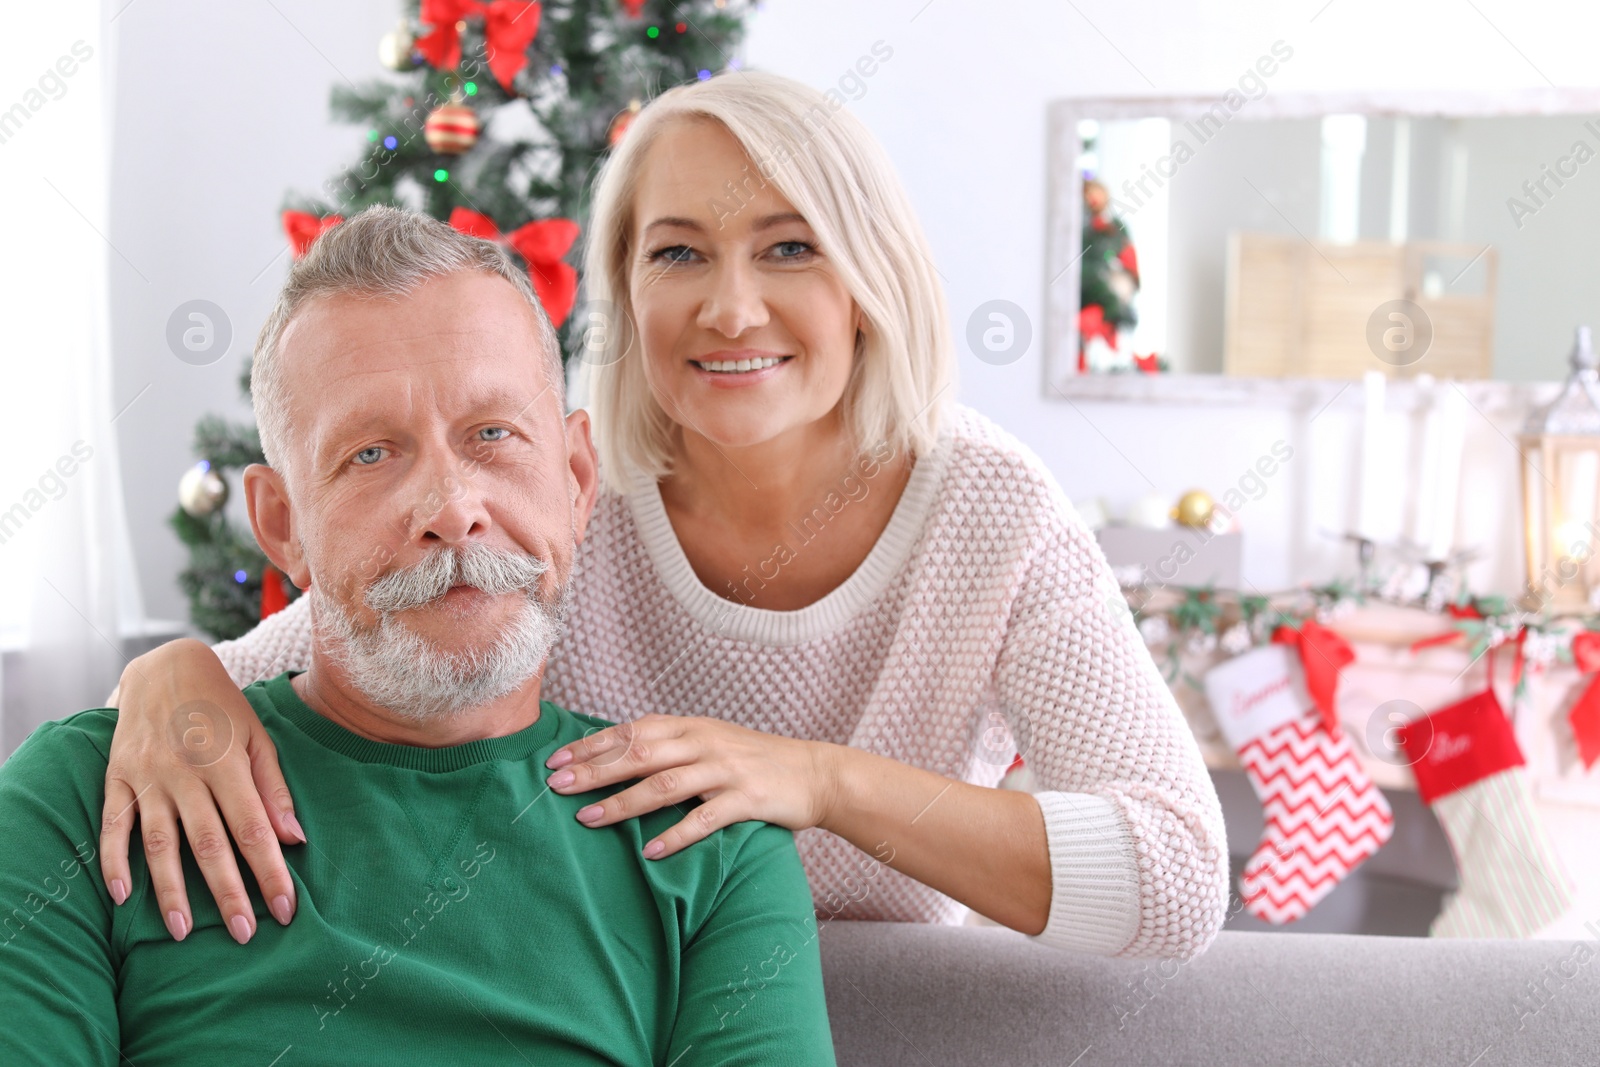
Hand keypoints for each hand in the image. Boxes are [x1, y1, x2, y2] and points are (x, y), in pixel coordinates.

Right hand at [101, 639, 302, 943]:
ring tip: (184, 931)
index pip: (253, 830)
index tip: (284, 910)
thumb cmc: (221, 708)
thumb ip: (273, 789)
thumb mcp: (257, 737)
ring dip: (171, 890)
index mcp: (226, 764)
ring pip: (160, 843)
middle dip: (229, 893)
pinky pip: (113, 825)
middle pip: (209, 844)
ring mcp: (147, 777)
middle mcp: (185, 773)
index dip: (269, 872)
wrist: (164, 666)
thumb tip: (294, 839)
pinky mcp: (117, 777)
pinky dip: (115, 861)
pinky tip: (123, 895)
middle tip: (244, 934)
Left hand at [543, 714, 839, 858]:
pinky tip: (648, 851)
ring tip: (589, 820)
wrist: (815, 773)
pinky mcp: (747, 799)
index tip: (555, 761)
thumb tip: (614, 757)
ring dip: (624, 802)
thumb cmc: (754, 761)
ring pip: (665, 784)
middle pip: (639, 754)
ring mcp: (726, 770)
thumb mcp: (710, 741)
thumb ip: (670, 745)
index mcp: (691, 727)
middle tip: (557, 787)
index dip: (591, 746)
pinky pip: (704, 818)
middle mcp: (704, 742)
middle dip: (595, 770)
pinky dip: (674, 834)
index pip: (631, 732)